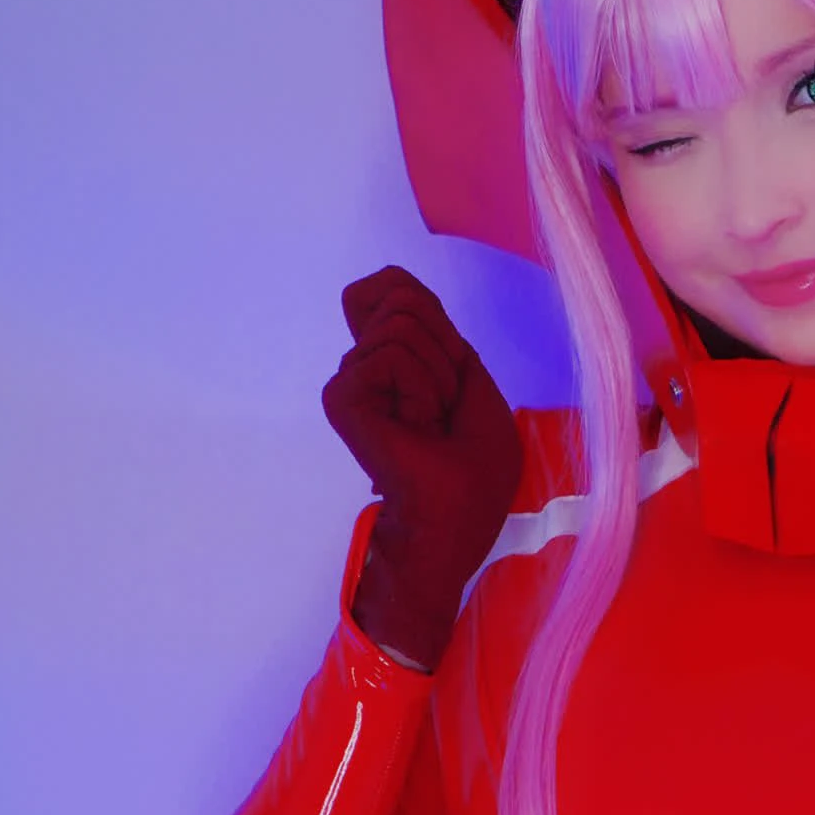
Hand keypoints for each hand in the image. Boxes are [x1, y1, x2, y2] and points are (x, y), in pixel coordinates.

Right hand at [323, 267, 522, 669]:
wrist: (451, 526)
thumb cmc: (473, 472)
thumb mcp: (473, 383)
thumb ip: (434, 329)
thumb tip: (376, 289)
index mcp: (397, 363)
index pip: (396, 288)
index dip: (430, 310)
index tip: (449, 374)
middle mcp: (368, 367)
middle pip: (403, 299)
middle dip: (444, 352)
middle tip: (443, 412)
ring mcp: (352, 382)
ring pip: (402, 326)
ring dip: (437, 379)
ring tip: (427, 428)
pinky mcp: (341, 398)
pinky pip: (392, 356)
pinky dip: (421, 392)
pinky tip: (412, 432)